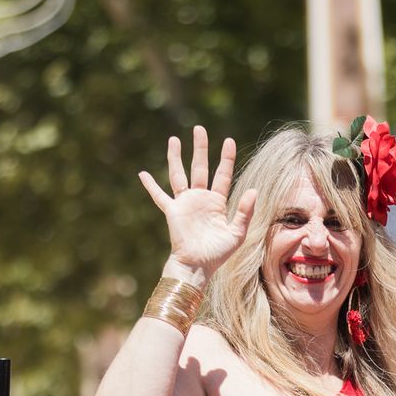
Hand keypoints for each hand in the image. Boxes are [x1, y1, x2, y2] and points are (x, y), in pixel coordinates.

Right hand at [139, 126, 257, 283]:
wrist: (198, 266)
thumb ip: (245, 211)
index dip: (225, 158)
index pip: (222, 175)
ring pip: (179, 175)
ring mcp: (185, 204)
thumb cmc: (218, 254)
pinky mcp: (172, 211)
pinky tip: (142, 174)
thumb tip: (253, 190)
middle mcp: (200, 199)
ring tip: (173, 139)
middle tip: (199, 128)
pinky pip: (159, 196)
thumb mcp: (237, 233)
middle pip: (200, 167)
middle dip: (200, 148)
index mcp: (217, 202)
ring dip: (176, 157)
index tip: (228, 140)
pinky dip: (150, 186)